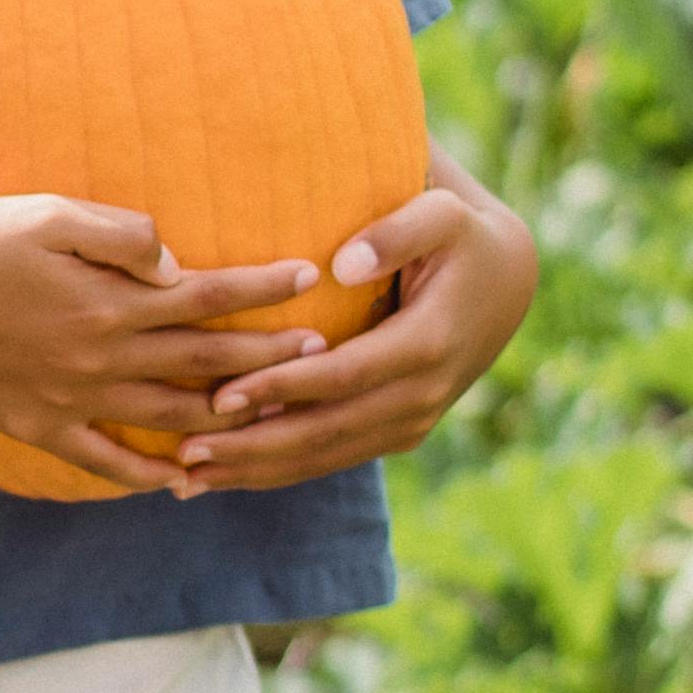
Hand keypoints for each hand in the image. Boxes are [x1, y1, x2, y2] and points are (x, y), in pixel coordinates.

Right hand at [0, 197, 334, 495]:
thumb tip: (176, 264)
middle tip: (323, 350)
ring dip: (230, 420)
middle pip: (205, 365)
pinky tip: (181, 480)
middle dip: (270, 358)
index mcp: (107, 302)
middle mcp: (99, 360)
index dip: (264, 288)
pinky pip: (105, 464)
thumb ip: (120, 235)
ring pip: (172, 422)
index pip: (208, 296)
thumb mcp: (46, 212)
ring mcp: (71, 403)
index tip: (308, 275)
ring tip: (276, 414)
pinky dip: (148, 477)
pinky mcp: (39, 429)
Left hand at [156, 159, 537, 493]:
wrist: (506, 284)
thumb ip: (397, 231)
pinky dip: (281, 470)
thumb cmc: (460, 236)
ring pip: (327, 456)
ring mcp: (412, 421)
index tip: (221, 396)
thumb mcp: (443, 214)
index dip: (281, 388)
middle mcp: (423, 395)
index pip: (343, 376)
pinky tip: (227, 477)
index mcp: (428, 344)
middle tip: (185, 454)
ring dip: (258, 470)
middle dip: (255, 447)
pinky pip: (335, 457)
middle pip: (328, 432)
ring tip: (188, 478)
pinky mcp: (399, 432)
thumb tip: (342, 266)